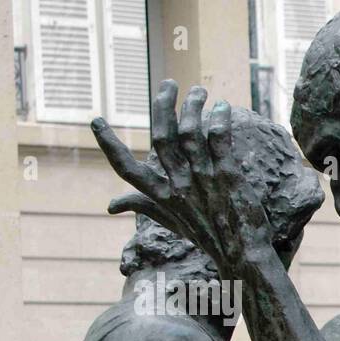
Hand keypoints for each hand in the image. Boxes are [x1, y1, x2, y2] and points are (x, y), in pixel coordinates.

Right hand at [91, 81, 273, 273]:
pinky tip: (222, 108)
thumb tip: (110, 206)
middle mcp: (179, 185)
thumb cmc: (208, 238)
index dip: (109, 145)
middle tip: (170, 84)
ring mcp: (204, 180)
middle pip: (162, 136)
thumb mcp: (171, 223)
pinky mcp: (228, 177)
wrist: (243, 257)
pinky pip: (219, 139)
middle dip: (163, 105)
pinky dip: (219, 119)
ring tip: (199, 91)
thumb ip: (143, 206)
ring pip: (191, 132)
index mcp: (161, 196)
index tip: (96, 121)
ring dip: (193, 106)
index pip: (126, 169)